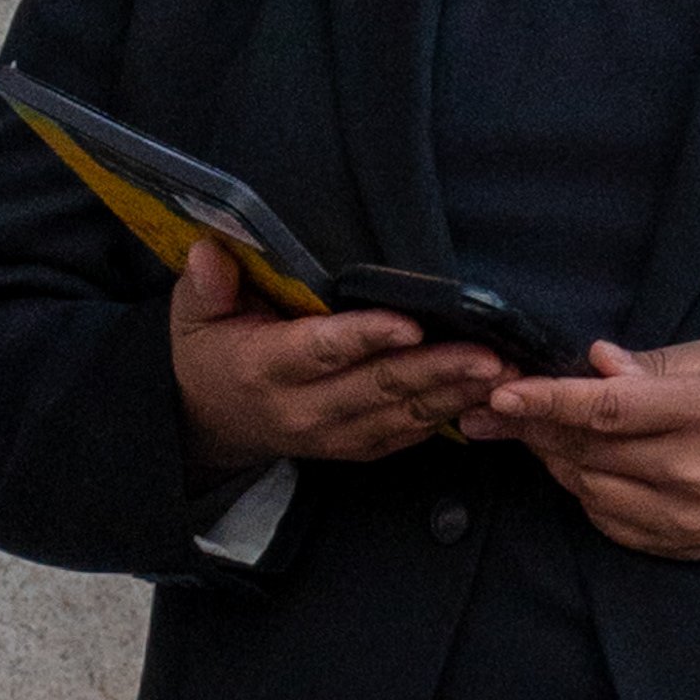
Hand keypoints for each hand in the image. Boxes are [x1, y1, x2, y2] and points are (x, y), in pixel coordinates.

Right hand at [170, 241, 513, 473]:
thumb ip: (207, 286)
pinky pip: (408, 435)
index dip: (367, 337)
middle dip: (439, 369)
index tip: (412, 322)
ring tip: (506, 373)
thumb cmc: (212, 350)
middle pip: (378, 388)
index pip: (322, 351)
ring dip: (457, 395)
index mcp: (265, 368)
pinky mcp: (357, 447)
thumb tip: (210, 251)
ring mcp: (334, 435)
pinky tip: (488, 396)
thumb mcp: (194, 316)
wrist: (213, 422)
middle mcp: (303, 410)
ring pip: (403, 415)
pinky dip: (450, 416)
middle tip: (492, 354)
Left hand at [458, 337, 699, 559]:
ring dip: (554, 460)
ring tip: (530, 432)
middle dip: (533, 427)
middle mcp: (689, 470)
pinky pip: (613, 525)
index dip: (546, 399)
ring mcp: (686, 517)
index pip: (605, 407)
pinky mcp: (686, 547)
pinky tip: (576, 468)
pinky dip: (585, 495)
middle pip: (587, 451)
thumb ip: (655, 365)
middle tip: (493, 409)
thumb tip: (595, 361)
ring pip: (591, 491)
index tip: (502, 392)